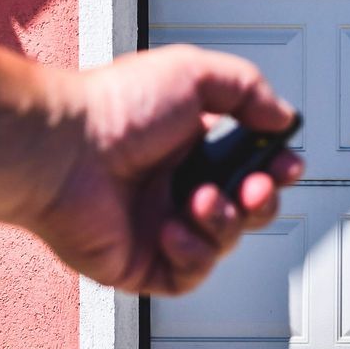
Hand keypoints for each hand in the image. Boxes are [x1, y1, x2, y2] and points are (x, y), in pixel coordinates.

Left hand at [27, 46, 302, 295]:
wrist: (62, 150)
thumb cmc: (113, 109)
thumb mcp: (193, 73)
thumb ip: (248, 89)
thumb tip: (282, 117)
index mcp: (188, 146)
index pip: (248, 165)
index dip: (275, 169)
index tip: (286, 164)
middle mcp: (173, 186)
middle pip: (245, 209)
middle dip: (262, 201)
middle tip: (254, 187)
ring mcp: (157, 226)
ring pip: (222, 242)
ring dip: (225, 223)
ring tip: (200, 201)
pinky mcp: (139, 263)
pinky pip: (188, 275)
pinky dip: (192, 254)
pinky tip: (172, 229)